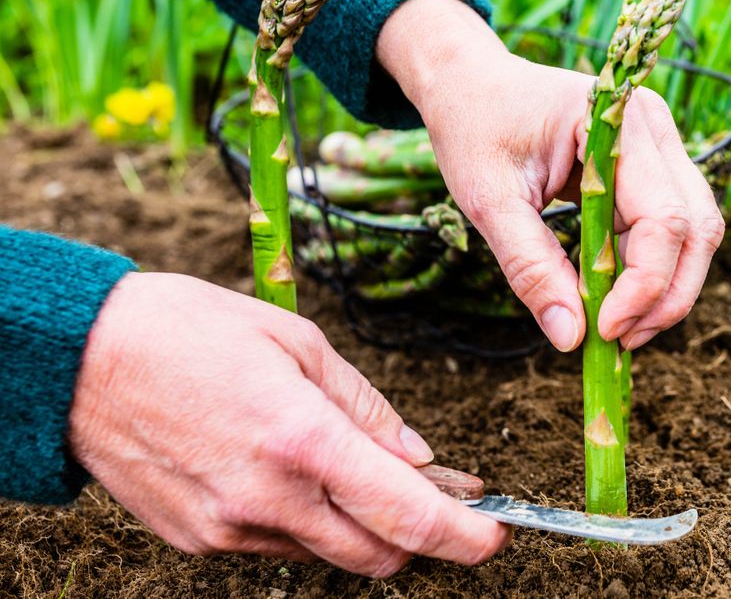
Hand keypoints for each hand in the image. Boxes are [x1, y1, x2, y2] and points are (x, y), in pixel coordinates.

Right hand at [69, 272, 508, 576]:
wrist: (79, 360)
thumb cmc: (190, 332)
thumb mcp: (298, 344)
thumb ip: (366, 408)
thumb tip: (419, 457)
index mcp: (303, 441)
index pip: (409, 515)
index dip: (465, 535)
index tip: (494, 533)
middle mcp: (270, 499)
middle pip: (380, 555)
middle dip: (421, 535)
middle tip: (436, 495)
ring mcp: (230, 528)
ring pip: (330, 555)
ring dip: (361, 527)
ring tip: (357, 473)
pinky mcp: (199, 540)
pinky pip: (279, 546)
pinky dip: (306, 522)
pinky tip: (294, 476)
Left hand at [377, 0, 724, 351]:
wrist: (473, 84)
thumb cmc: (476, 128)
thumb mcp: (488, 200)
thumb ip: (530, 267)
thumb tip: (571, 338)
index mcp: (617, 122)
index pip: (663, 218)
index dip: (644, 284)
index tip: (605, 330)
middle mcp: (655, 129)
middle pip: (697, 228)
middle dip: (667, 295)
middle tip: (619, 341)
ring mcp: (661, 147)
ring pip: (695, 233)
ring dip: (666, 289)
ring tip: (617, 327)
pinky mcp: (654, 169)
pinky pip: (671, 229)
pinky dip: (650, 271)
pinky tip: (614, 300)